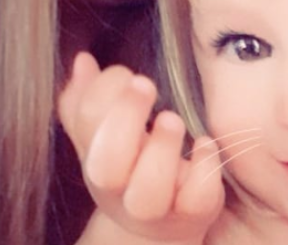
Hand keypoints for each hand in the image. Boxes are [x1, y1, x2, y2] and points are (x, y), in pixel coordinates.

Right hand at [60, 52, 224, 243]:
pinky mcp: (194, 212)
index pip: (86, 122)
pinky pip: (197, 199)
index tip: (128, 73)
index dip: (103, 90)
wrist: (159, 227)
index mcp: (96, 157)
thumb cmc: (132, 167)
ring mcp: (158, 205)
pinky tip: (205, 143)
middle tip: (146, 83)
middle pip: (107, 164)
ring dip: (160, 148)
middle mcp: (120, 187)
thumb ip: (89, 100)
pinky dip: (204, 168)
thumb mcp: (106, 136)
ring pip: (147, 193)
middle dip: (124, 116)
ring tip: (172, 118)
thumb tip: (82, 60)